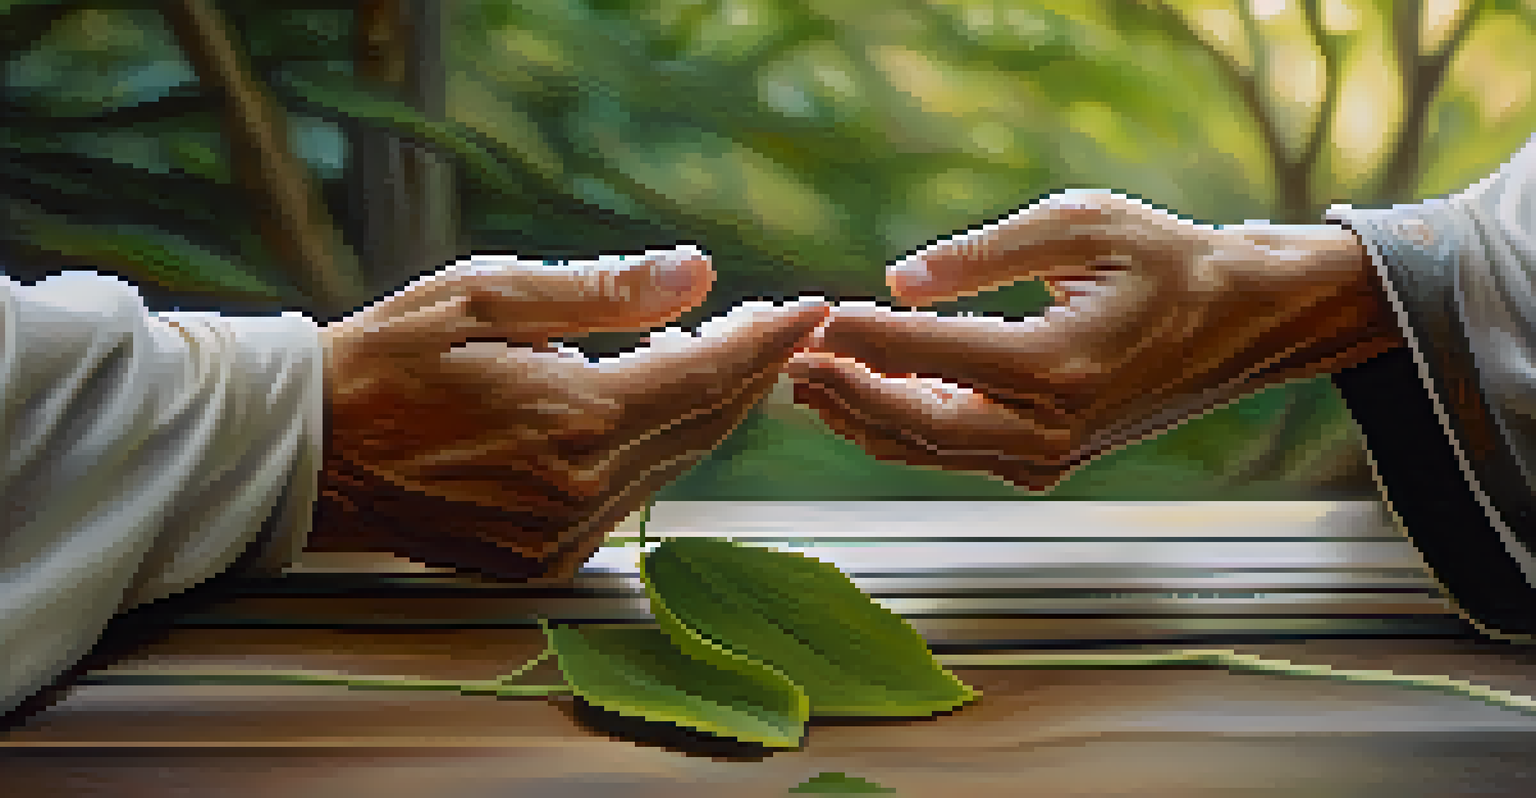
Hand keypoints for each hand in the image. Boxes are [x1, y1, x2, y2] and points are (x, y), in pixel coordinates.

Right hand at [311, 246, 828, 580]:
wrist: (309, 453)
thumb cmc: (390, 358)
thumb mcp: (488, 294)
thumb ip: (601, 291)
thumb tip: (699, 273)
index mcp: (572, 419)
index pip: (705, 377)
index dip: (765, 341)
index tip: (807, 308)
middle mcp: (580, 491)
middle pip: (704, 427)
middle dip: (747, 373)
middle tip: (771, 326)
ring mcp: (563, 537)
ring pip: (673, 466)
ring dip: (704, 413)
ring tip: (714, 356)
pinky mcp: (543, 562)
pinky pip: (630, 500)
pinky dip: (654, 453)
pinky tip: (646, 411)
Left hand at [787, 191, 1406, 491]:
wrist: (1240, 323)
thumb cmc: (1163, 261)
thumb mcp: (1080, 224)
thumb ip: (983, 254)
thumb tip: (896, 282)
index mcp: (1058, 369)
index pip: (930, 357)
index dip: (861, 337)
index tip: (809, 315)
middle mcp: (1050, 430)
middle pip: (914, 426)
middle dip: (843, 393)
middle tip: (786, 361)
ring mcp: (1048, 460)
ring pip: (929, 450)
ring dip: (862, 417)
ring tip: (805, 380)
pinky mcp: (1045, 466)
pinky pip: (955, 454)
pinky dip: (902, 429)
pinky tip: (862, 396)